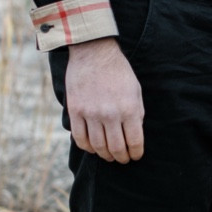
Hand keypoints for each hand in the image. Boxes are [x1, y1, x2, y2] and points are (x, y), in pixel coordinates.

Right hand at [65, 37, 144, 162]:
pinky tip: (92, 147)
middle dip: (121, 157)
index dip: (135, 153)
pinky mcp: (75, 111)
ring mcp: (91, 113)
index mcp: (129, 108)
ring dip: (104, 155)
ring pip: (98, 146)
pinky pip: (80, 138)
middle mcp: (110, 114)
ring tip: (109, 155)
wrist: (94, 53)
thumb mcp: (135, 90)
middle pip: (115, 148)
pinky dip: (87, 147)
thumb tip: (134, 134)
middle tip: (122, 159)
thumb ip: (136, 113)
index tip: (135, 156)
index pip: (134, 142)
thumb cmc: (118, 71)